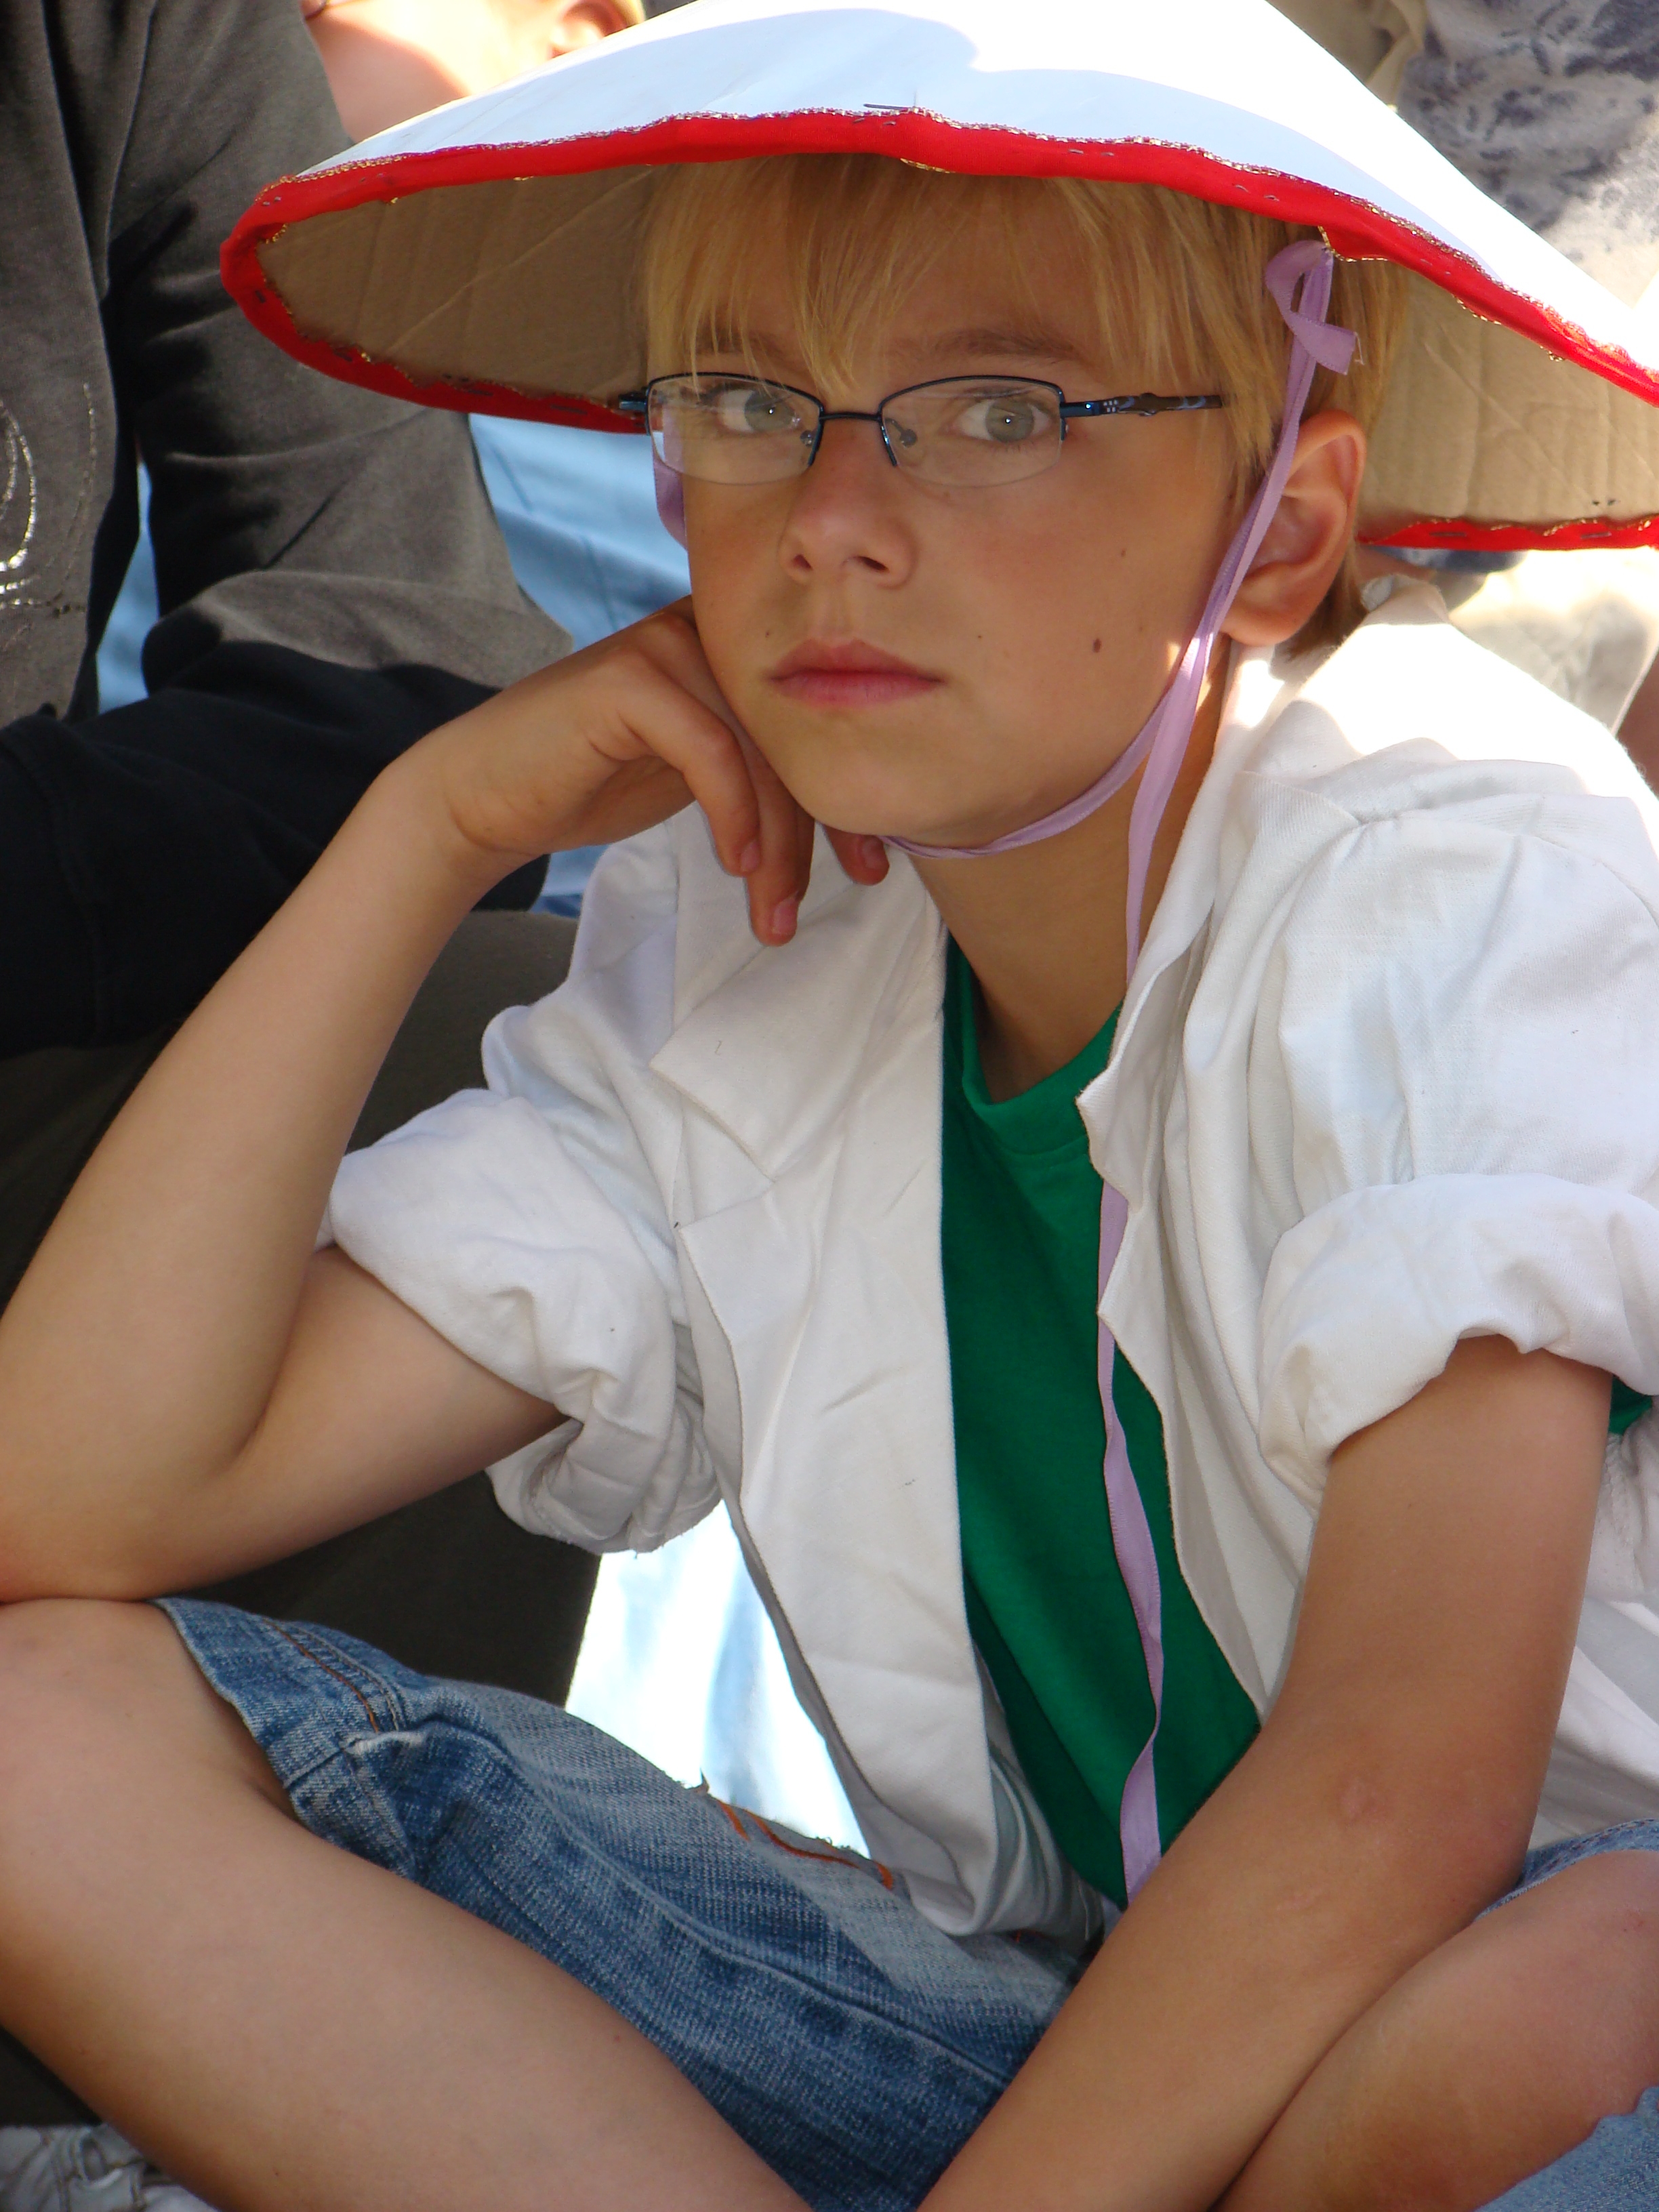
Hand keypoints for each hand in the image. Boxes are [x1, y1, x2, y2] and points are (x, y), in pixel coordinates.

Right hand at [410, 600, 888, 944]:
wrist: (488, 795)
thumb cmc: (594, 784)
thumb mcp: (701, 771)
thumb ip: (762, 764)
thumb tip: (851, 810)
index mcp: (735, 646)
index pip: (818, 717)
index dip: (852, 792)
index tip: (877, 864)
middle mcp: (708, 630)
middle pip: (799, 734)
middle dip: (828, 826)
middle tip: (852, 891)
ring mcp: (666, 646)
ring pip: (760, 752)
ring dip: (778, 845)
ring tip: (775, 914)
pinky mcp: (629, 679)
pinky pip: (711, 753)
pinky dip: (733, 817)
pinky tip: (734, 866)